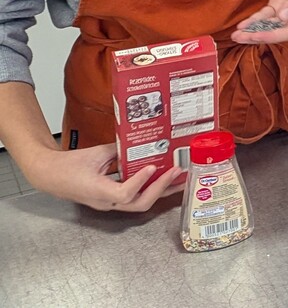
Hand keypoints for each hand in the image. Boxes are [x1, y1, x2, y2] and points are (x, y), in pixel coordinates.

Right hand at [22, 142, 184, 211]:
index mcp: (98, 191)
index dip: (140, 182)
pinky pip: (134, 198)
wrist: (49, 176)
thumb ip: (119, 149)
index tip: (151, 167)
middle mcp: (106, 202)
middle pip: (139, 204)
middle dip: (161, 188)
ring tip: (178, 179)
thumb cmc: (68, 166)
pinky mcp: (111, 200)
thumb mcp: (94, 153)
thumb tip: (140, 142)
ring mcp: (109, 203)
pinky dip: (150, 189)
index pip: (124, 194)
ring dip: (160, 191)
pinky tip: (162, 180)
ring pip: (139, 204)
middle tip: (176, 172)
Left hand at [232, 0, 287, 44]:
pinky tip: (243, 24)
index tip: (255, 36)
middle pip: (277, 31)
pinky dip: (255, 19)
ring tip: (236, 35)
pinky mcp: (279, 2)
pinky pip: (266, 14)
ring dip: (253, 30)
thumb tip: (283, 17)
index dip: (272, 35)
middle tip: (238, 38)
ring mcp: (287, 11)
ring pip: (269, 24)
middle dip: (257, 35)